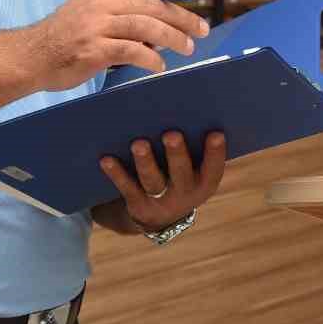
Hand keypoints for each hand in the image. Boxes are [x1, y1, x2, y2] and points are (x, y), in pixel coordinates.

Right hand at [30, 0, 208, 91]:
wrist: (33, 55)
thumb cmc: (67, 33)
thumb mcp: (93, 8)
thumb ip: (125, 9)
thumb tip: (164, 22)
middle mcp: (102, 1)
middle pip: (154, 5)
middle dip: (183, 18)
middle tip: (202, 29)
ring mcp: (97, 25)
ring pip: (148, 27)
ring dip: (174, 38)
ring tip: (188, 48)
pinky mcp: (95, 50)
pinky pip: (133, 52)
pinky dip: (151, 59)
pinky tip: (159, 66)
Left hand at [98, 130, 226, 232]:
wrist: (160, 217)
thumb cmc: (180, 175)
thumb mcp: (194, 168)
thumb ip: (194, 146)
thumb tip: (186, 106)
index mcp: (204, 182)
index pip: (214, 169)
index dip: (216, 153)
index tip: (216, 133)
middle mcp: (184, 194)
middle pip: (181, 173)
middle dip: (176, 154)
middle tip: (171, 134)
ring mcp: (160, 200)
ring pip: (152, 181)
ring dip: (145, 162)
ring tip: (139, 144)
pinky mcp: (137, 204)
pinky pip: (126, 188)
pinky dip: (116, 173)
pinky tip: (106, 159)